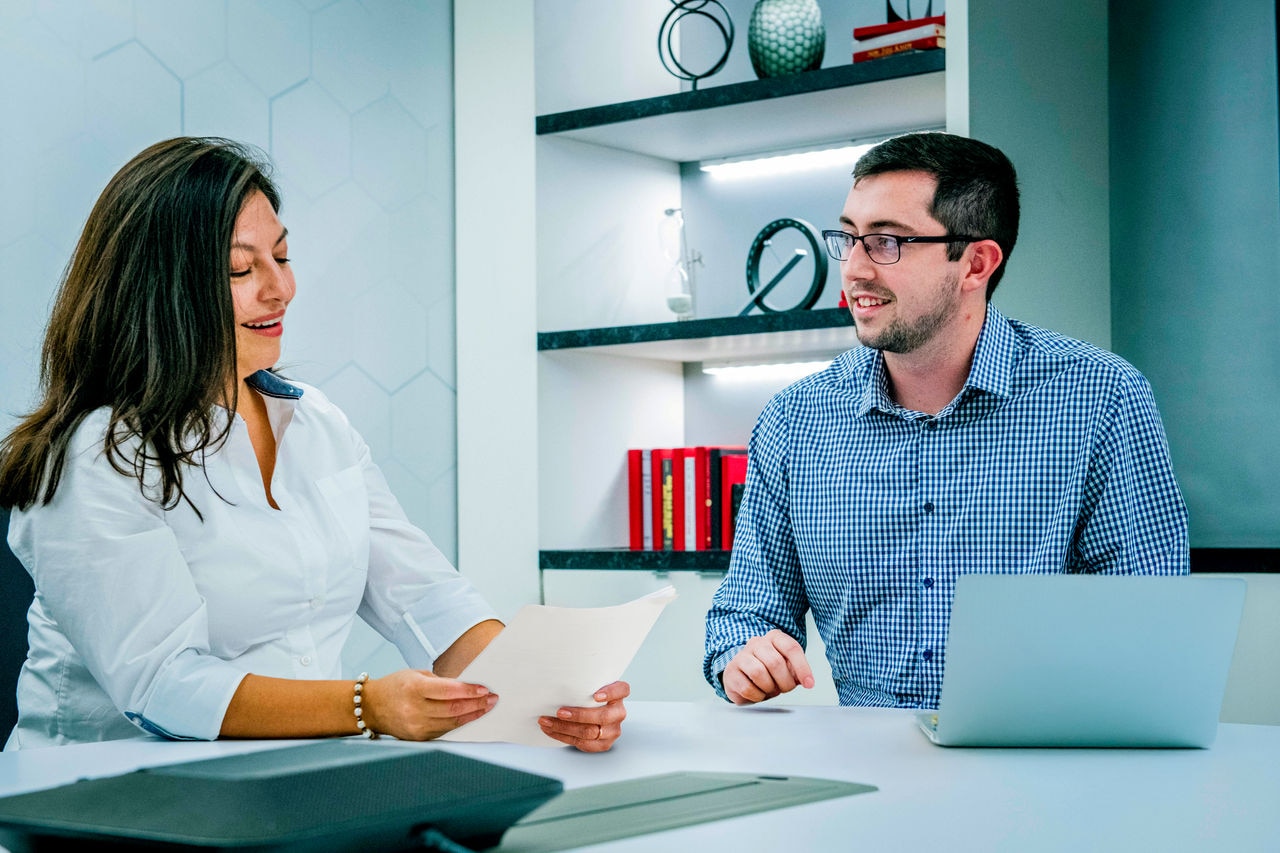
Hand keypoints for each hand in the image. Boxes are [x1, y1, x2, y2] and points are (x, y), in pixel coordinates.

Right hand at [362, 669, 496, 740]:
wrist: (371, 707)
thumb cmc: (395, 686)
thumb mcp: (416, 675)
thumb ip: (441, 682)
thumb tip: (467, 688)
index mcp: (414, 689)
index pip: (449, 691)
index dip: (470, 691)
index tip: (485, 689)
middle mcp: (414, 710)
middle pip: (453, 709)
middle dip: (477, 704)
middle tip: (493, 699)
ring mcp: (416, 727)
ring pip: (452, 723)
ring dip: (472, 715)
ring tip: (487, 707)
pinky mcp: (418, 738)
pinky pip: (444, 731)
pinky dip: (459, 723)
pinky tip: (470, 716)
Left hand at [538, 680, 629, 752]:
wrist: (591, 716)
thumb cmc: (586, 697)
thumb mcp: (589, 687)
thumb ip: (583, 684)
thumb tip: (555, 678)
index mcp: (618, 695)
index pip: (621, 690)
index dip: (610, 693)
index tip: (595, 696)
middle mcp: (619, 712)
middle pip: (602, 716)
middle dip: (578, 715)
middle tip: (559, 712)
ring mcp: (613, 730)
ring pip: (590, 732)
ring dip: (564, 728)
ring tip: (546, 722)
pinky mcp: (604, 744)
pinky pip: (583, 744)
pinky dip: (563, 737)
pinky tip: (550, 730)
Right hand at [722, 629, 814, 704]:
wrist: (743, 675)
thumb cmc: (768, 671)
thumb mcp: (786, 667)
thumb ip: (797, 671)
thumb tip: (807, 681)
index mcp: (774, 638)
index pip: (791, 648)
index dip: (803, 668)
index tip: (809, 683)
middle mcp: (757, 643)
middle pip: (775, 662)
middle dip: (784, 682)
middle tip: (784, 689)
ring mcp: (741, 656)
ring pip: (758, 673)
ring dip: (769, 688)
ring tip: (770, 690)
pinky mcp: (731, 672)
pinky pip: (747, 687)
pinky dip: (757, 696)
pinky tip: (758, 693)